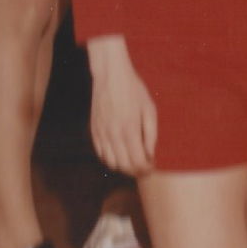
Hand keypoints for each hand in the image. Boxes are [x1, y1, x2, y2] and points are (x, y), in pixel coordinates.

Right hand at [87, 36, 156, 175]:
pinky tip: (120, 154)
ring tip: (134, 161)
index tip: (152, 167)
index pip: (137, 161)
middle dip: (136, 171)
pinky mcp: (94, 131)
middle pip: (124, 166)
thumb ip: (151, 134)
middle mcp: (113, 135)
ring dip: (123, 167)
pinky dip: (111, 159)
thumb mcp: (149, 109)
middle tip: (145, 168)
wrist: (110, 77)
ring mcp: (101, 134)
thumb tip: (151, 154)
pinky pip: (101, 154)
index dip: (146, 169)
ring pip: (111, 163)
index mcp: (129, 129)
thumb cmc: (134, 90)